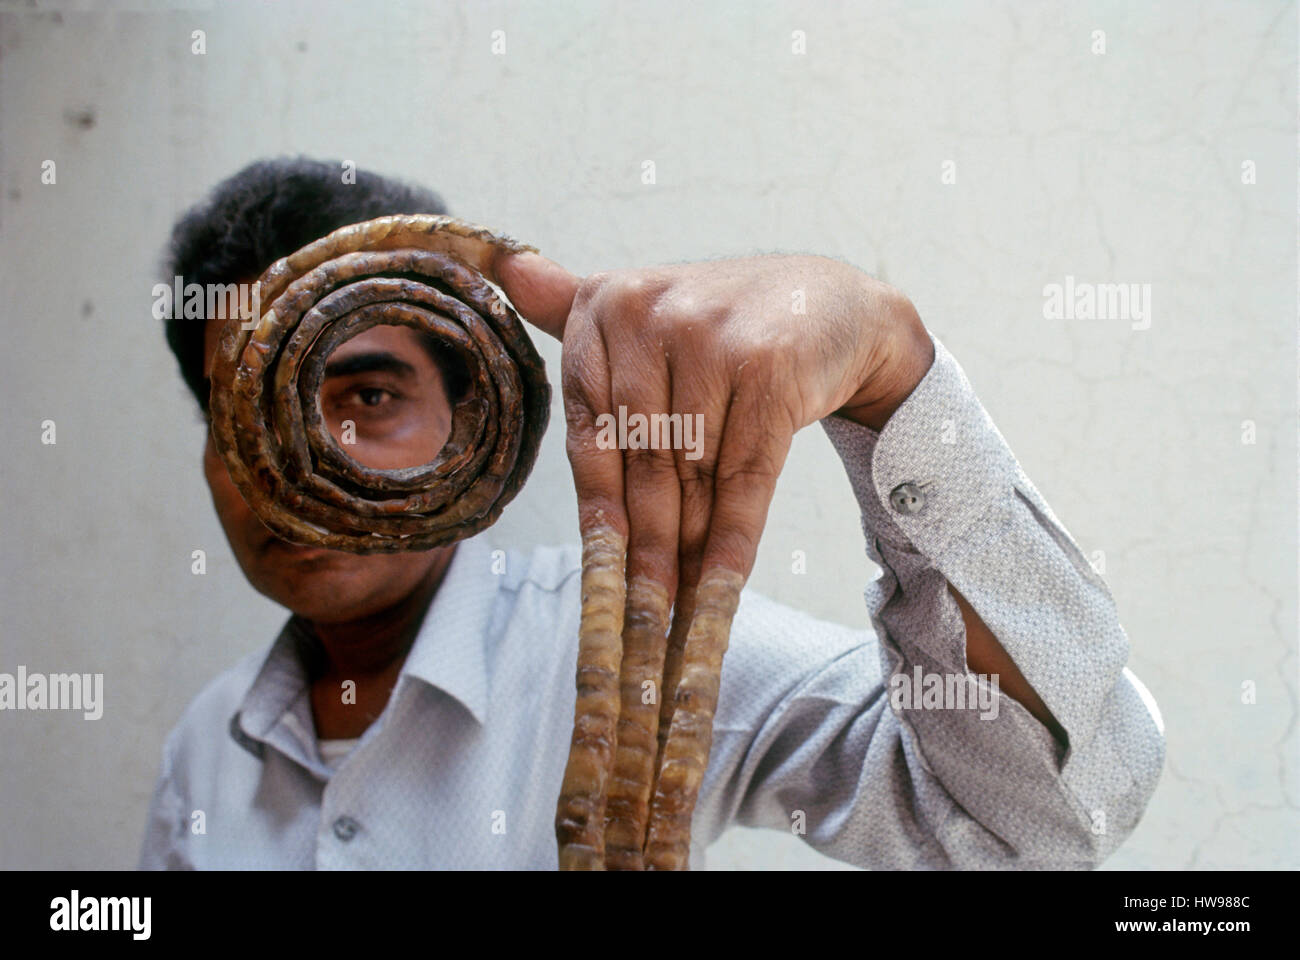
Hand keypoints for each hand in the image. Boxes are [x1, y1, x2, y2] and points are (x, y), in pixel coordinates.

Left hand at [490, 250, 933, 592]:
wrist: (832, 305)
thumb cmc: (726, 323)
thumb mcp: (647, 308)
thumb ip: (575, 307)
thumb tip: (506, 270)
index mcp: (606, 308)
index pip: (591, 437)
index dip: (601, 520)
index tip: (599, 590)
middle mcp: (650, 316)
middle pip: (642, 465)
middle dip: (645, 554)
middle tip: (641, 628)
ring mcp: (710, 339)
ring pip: (692, 478)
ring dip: (688, 557)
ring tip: (681, 619)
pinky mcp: (767, 368)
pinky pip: (744, 477)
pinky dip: (730, 542)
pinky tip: (716, 593)